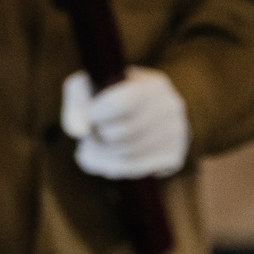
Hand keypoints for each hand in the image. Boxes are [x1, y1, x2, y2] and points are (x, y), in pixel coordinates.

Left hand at [60, 66, 189, 179]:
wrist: (141, 111)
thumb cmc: (106, 95)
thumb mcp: (86, 89)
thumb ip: (76, 105)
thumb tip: (78, 132)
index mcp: (153, 84)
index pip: (121, 103)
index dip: (97, 114)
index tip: (90, 115)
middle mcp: (171, 108)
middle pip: (124, 132)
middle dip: (97, 138)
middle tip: (87, 137)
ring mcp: (177, 134)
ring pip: (129, 154)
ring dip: (100, 156)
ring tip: (86, 151)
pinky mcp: (174, 156)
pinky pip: (137, 169)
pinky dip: (111, 168)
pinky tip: (97, 161)